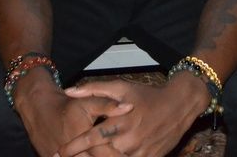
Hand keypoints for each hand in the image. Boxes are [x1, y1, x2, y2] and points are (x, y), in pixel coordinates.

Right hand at [15, 82, 132, 156]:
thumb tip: (130, 107)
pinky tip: (92, 155)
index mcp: (85, 139)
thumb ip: (108, 105)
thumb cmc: (67, 106)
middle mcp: (75, 154)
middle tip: (126, 155)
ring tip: (113, 155)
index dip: (120, 156)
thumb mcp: (87, 102)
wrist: (39, 110)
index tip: (130, 154)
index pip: (108, 154)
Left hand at [55, 74, 208, 156]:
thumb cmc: (146, 95)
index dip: (74, 146)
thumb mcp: (121, 87)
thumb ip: (94, 89)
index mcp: (121, 120)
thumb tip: (69, 91)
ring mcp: (141, 152)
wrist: (178, 105)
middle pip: (101, 155)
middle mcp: (130, 138)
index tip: (59, 151)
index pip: (93, 137)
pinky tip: (111, 156)